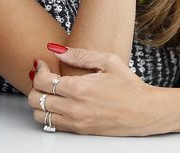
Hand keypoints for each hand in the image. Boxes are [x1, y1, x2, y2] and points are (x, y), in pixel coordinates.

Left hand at [27, 47, 156, 135]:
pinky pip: (52, 125)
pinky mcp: (79, 131)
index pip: (42, 82)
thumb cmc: (129, 86)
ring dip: (39, 102)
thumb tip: (56, 49)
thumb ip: (79, 55)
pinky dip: (48, 114)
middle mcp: (73, 108)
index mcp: (79, 88)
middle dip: (35, 85)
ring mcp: (75, 122)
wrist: (144, 111)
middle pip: (35, 99)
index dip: (38, 70)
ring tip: (50, 91)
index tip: (43, 64)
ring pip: (39, 116)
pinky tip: (58, 103)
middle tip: (44, 76)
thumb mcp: (107, 61)